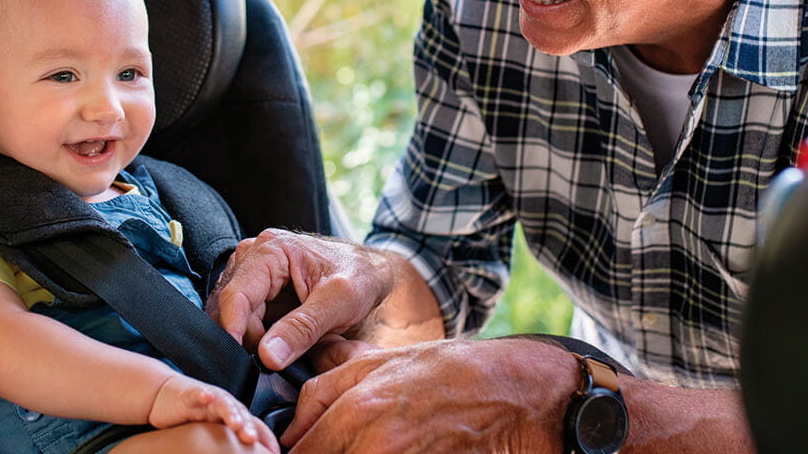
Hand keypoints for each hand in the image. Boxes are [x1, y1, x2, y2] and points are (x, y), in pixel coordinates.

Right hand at [148, 375, 279, 452]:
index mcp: (234, 415)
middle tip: (252, 439)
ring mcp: (208, 400)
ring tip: (235, 423)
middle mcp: (225, 406)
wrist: (166, 395)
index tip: (274, 453)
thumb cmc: (193, 414)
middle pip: (241, 415)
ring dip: (230, 412)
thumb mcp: (216, 430)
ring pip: (223, 404)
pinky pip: (197, 394)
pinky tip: (206, 397)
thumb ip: (232, 442)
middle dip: (248, 427)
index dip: (264, 437)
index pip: (254, 425)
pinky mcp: (189, 395)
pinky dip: (202, 395)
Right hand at [209, 229, 432, 370]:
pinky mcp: (257, 286)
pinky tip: (279, 342)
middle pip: (232, 307)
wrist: (370, 273)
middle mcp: (254, 254)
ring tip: (284, 349)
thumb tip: (267, 356)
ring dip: (252, 337)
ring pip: (234, 314)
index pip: (236, 295)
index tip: (240, 362)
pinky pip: (244, 316)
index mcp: (272, 249)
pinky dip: (257, 335)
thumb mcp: (339, 303)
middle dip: (248, 338)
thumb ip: (303, 329)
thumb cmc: (360, 278)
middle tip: (276, 360)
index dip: (233, 331)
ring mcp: (252, 270)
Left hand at [281, 339, 575, 452]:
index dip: (292, 453)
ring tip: (366, 446)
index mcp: (357, 410)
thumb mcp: (380, 362)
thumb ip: (325, 391)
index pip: (300, 452)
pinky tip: (397, 450)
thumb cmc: (451, 373)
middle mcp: (375, 445)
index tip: (293, 450)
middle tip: (335, 446)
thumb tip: (290, 425)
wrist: (518, 394)